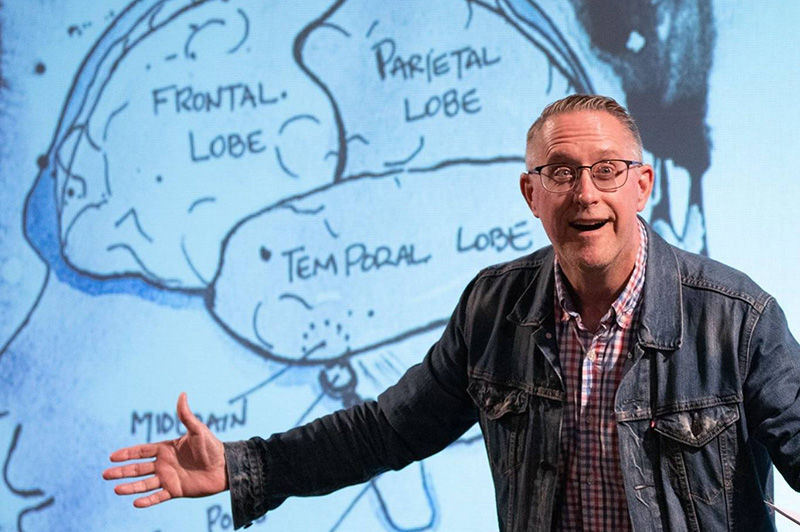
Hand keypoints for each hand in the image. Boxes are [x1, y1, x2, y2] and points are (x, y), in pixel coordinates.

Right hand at [102, 392, 227, 506]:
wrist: (225, 466)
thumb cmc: (212, 447)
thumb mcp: (198, 430)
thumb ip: (186, 415)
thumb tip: (182, 394)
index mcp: (167, 449)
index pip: (142, 451)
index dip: (127, 454)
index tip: (112, 456)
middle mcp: (164, 464)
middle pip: (138, 468)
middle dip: (122, 471)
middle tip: (105, 474)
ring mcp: (169, 478)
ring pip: (144, 484)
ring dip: (130, 487)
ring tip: (116, 489)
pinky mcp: (176, 490)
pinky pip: (158, 497)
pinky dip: (147, 500)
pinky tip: (135, 503)